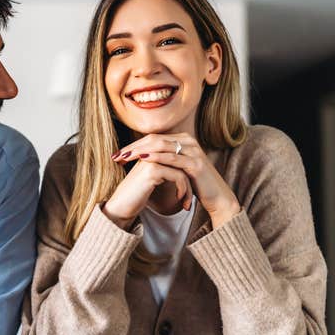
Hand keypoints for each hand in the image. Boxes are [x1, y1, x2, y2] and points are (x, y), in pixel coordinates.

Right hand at [103, 156, 193, 229]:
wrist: (120, 207)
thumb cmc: (136, 196)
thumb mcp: (153, 180)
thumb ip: (165, 170)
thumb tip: (185, 171)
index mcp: (150, 151)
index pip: (177, 156)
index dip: (186, 171)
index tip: (190, 188)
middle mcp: (150, 152)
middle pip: (181, 160)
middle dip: (190, 179)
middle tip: (193, 195)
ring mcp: (151, 160)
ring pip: (182, 168)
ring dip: (188, 187)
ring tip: (187, 202)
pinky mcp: (152, 170)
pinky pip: (178, 176)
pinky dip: (182, 189)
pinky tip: (179, 200)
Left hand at [114, 133, 240, 227]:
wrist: (217, 197)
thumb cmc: (194, 183)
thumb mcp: (176, 168)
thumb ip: (163, 159)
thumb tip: (140, 156)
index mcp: (182, 140)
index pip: (152, 138)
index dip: (134, 145)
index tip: (118, 154)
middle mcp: (188, 141)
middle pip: (154, 139)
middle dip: (134, 147)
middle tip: (117, 155)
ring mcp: (193, 151)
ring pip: (161, 146)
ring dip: (140, 151)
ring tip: (125, 156)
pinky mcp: (195, 163)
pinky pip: (173, 158)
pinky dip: (157, 157)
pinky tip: (144, 159)